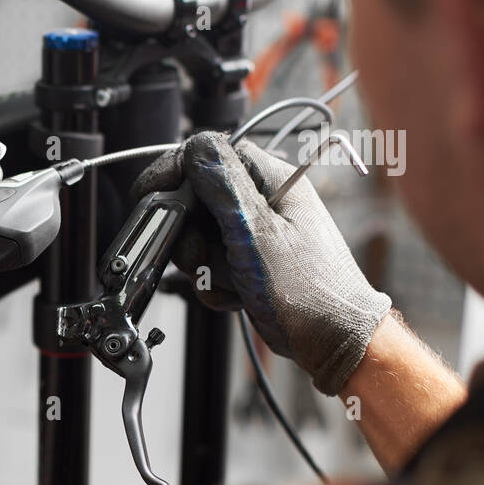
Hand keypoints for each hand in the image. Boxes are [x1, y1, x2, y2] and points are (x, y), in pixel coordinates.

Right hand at [131, 132, 390, 394]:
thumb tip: (197, 145)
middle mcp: (263, 201)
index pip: (211, 155)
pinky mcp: (249, 259)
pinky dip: (215, 282)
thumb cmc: (309, 291)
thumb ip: (223, 187)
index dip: (176, 171)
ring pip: (200, 235)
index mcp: (272, 180)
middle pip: (197, 199)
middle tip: (200, 257)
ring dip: (204, 264)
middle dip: (190, 234)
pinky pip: (212, 263)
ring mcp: (256, 232)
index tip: (150, 194)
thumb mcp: (257, 233)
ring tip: (229, 280)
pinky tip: (237, 294)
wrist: (334, 340)